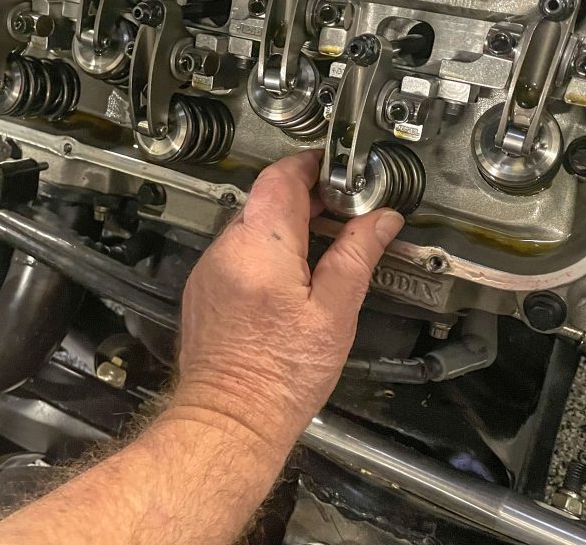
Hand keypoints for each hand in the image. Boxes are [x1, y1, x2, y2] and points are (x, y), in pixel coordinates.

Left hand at [170, 150, 403, 453]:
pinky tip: (291, 276)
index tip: (336, 170)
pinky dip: (266, 251)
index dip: (311, 166)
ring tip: (323, 245)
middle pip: (266, 200)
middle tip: (342, 209)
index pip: (281, 177)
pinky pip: (237, 252)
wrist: (231, 419)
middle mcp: (227, 249)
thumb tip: (381, 220)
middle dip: (305, 197)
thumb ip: (357, 256)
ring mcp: (210, 269)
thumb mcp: (334, 312)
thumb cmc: (280, 376)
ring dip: (286, 226)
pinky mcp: (204, 289)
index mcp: (261, 247)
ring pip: (251, 226)